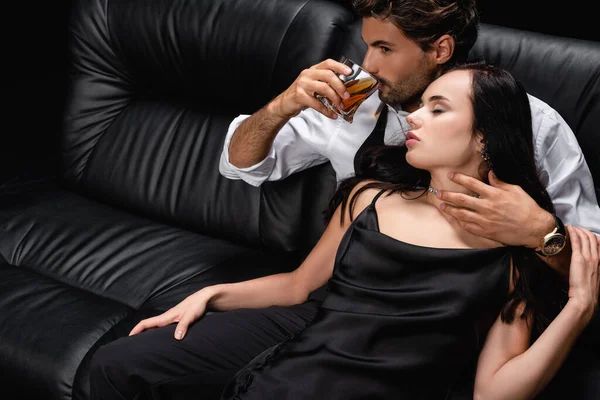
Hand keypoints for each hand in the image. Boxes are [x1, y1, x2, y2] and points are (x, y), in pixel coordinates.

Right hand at [128, 289, 210, 339]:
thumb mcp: (191, 316)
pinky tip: (161, 340)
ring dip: (148, 334)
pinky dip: (158, 333)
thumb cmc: (197, 306)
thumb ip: (183, 326)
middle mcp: (167, 317)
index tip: (128, 338)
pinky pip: (164, 328)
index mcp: (167, 316)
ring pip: (156, 327)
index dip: (136, 330)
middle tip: (132, 346)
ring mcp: (172, 318)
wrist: (205, 298)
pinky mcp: (178, 320)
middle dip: (139, 334)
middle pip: (149, 326)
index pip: (147, 323)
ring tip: (143, 345)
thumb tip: (176, 338)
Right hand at [269, 59, 351, 119]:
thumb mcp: (312, 84)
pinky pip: (317, 104)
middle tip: (346, 96)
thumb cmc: (301, 94)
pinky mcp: (300, 96)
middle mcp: (307, 74)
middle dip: (340, 86)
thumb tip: (344, 89)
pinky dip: (327, 111)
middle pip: (329, 75)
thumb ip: (325, 83)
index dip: (340, 66)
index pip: (328, 63)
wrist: (284, 104)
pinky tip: (332, 114)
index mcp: (312, 70)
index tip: (350, 72)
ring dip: (335, 99)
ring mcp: (302, 84)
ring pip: (324, 89)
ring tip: (340, 106)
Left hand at [437, 171, 553, 247]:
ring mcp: (485, 221)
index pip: (472, 183)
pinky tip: (456, 219)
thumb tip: (489, 173)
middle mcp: (487, 207)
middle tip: (438, 192)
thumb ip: (500, 182)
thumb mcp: (515, 190)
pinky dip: (460, 222)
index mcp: (494, 194)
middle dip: (448, 195)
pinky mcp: (486, 232)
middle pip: (462, 199)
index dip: (459, 178)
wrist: (534, 228)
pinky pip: (469, 227)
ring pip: (462, 214)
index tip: (450, 175)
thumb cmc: (527, 208)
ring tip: (443, 205)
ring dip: (450, 209)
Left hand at [566, 225, 599, 318]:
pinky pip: (576, 241)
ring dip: (578, 229)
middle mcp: (596, 257)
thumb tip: (586, 268)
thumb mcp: (594, 278)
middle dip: (585, 230)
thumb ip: (592, 270)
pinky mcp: (578, 258)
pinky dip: (573, 232)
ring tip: (572, 226)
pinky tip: (568, 228)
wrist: (585, 298)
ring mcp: (588, 257)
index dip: (592, 236)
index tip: (585, 233)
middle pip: (592, 238)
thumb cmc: (587, 291)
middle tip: (577, 228)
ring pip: (585, 237)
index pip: (599, 244)